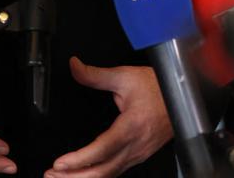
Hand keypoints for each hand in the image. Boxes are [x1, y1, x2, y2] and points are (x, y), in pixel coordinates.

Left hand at [44, 58, 172, 177]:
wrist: (182, 95)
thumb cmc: (157, 86)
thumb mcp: (124, 75)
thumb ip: (96, 74)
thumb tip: (74, 66)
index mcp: (131, 127)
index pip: (102, 150)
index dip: (79, 160)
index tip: (60, 163)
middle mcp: (136, 146)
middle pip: (103, 171)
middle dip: (75, 177)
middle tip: (51, 175)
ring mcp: (139, 154)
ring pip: (109, 174)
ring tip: (62, 177)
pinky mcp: (140, 155)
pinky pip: (116, 171)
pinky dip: (98, 176)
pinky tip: (84, 175)